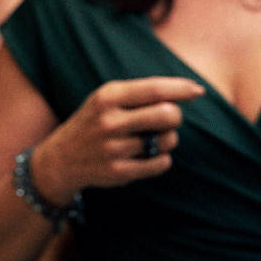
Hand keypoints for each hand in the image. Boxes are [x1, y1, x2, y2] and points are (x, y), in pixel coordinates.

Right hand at [30, 77, 203, 204]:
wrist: (61, 159)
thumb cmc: (95, 121)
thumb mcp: (108, 98)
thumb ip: (142, 93)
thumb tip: (191, 90)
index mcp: (108, 96)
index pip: (154, 89)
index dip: (181, 88)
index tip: (198, 90)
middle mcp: (109, 121)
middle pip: (167, 115)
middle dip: (175, 116)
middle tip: (168, 119)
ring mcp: (112, 148)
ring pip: (166, 141)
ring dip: (169, 139)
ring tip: (155, 139)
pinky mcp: (117, 172)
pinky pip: (160, 163)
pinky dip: (163, 158)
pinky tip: (151, 155)